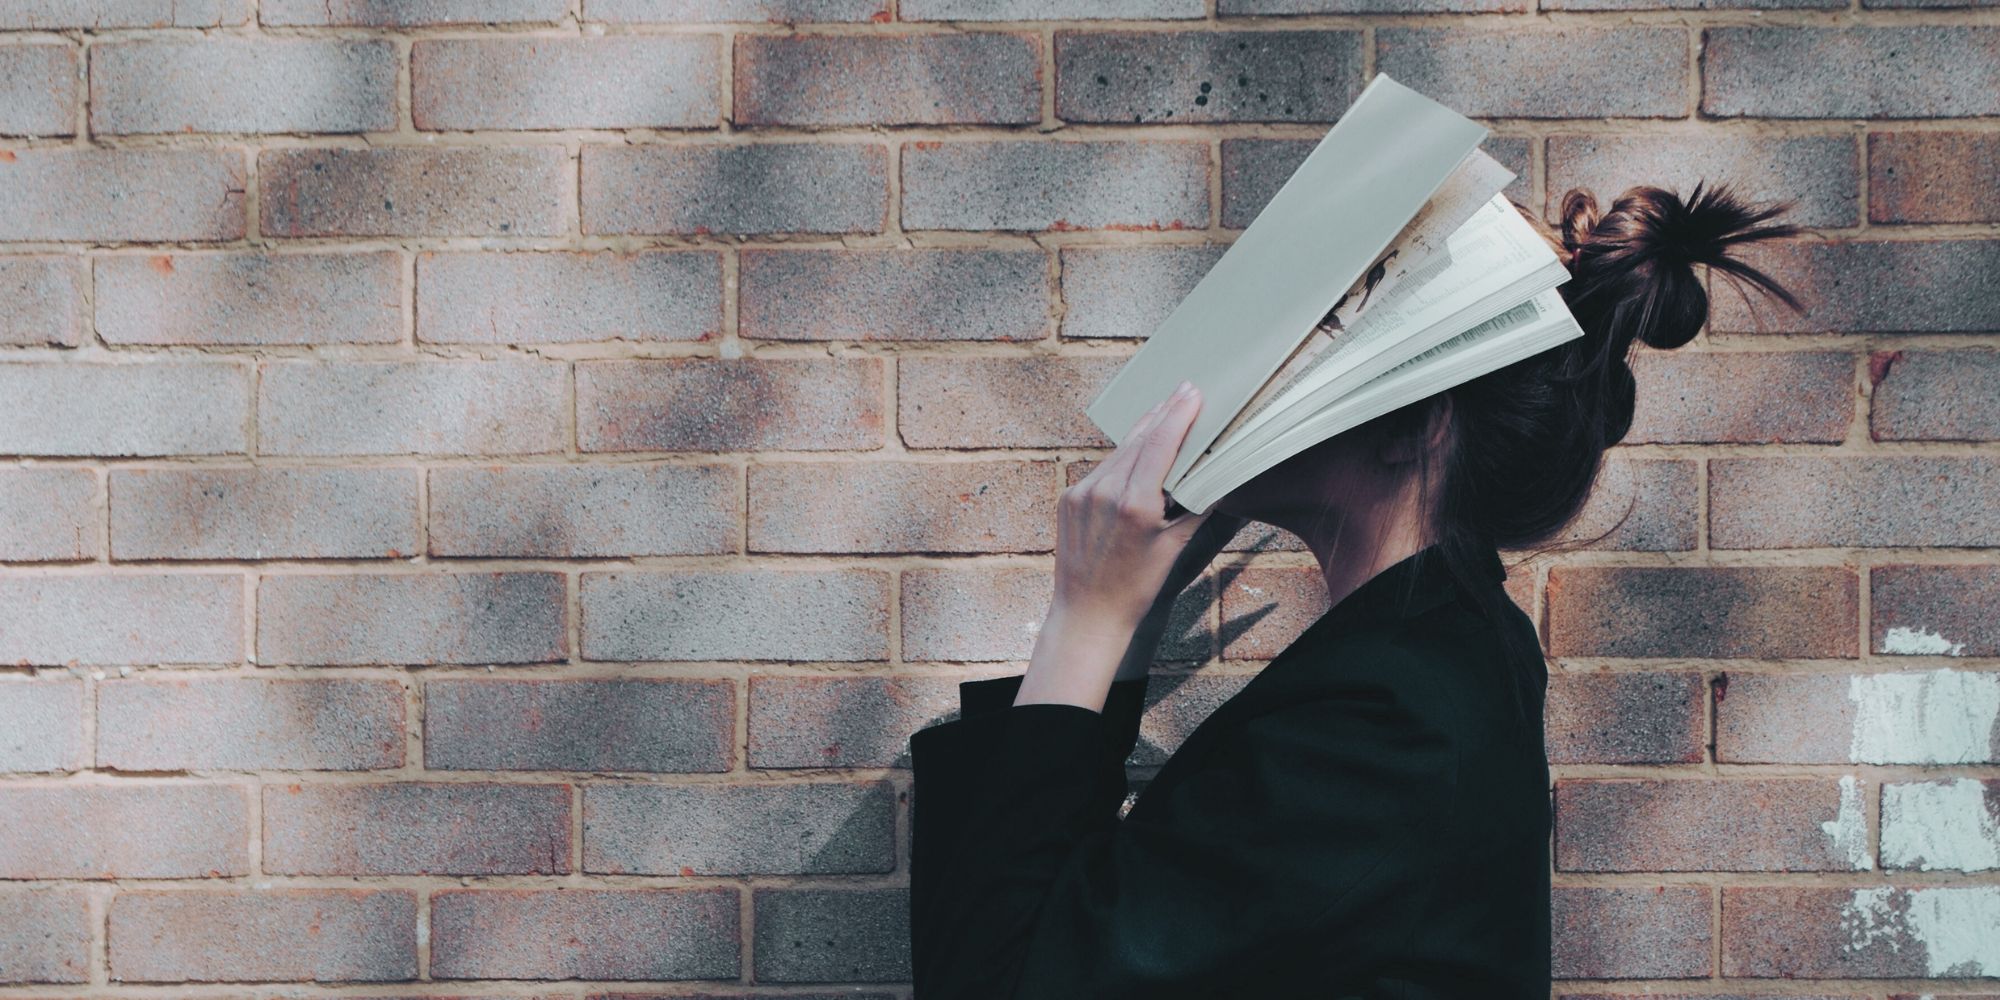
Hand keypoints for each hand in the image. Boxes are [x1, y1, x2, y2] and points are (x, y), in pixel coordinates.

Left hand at [1014, 380, 1221, 709]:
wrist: (1087, 614)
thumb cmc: (1134, 588)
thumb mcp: (1174, 547)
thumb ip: (1194, 506)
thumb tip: (1213, 477)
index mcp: (1134, 504)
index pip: (1160, 445)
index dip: (1178, 414)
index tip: (1191, 392)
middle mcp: (1103, 492)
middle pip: (1139, 440)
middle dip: (1163, 414)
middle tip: (1184, 391)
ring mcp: (1081, 493)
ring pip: (1119, 452)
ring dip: (1143, 433)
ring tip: (1164, 413)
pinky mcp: (1068, 498)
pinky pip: (1101, 469)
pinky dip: (1122, 459)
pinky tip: (1137, 452)